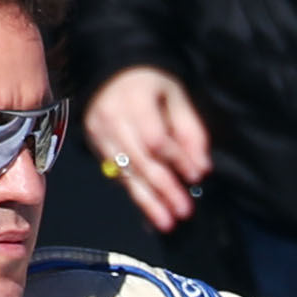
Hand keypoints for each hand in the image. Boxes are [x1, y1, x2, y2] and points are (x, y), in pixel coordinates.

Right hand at [87, 66, 212, 229]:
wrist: (110, 74)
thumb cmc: (150, 84)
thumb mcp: (176, 96)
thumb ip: (190, 130)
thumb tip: (202, 167)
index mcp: (134, 99)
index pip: (156, 138)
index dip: (177, 159)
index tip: (196, 176)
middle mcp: (112, 118)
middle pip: (139, 160)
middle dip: (164, 188)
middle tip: (184, 211)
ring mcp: (99, 133)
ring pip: (125, 172)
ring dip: (147, 201)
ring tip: (167, 222)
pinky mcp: (94, 145)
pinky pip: (116, 174)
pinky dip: (135, 193)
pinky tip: (150, 211)